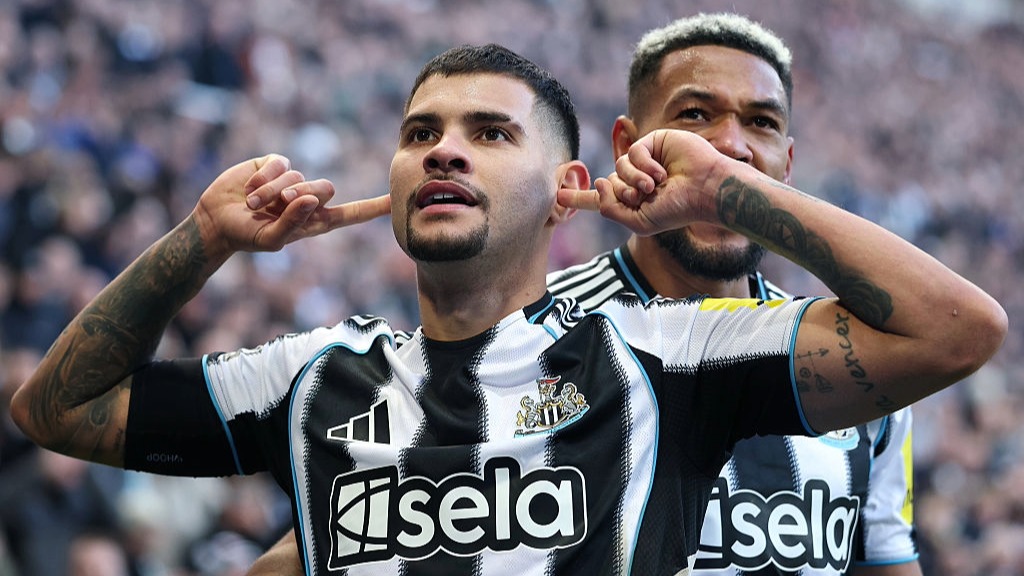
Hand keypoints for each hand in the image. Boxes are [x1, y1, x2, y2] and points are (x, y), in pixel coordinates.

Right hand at [192, 154, 390, 260]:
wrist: (216, 220)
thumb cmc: (245, 236)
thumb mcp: (270, 239)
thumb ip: (293, 223)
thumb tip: (312, 201)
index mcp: (315, 221)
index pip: (351, 214)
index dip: (374, 207)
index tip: (397, 200)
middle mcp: (307, 199)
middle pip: (326, 188)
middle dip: (298, 197)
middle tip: (276, 207)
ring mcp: (292, 180)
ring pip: (298, 176)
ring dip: (272, 192)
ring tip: (254, 204)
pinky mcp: (274, 164)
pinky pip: (280, 163)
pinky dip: (264, 177)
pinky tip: (249, 188)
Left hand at [558, 129, 725, 234]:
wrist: (705, 191)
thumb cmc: (678, 209)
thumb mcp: (639, 222)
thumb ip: (612, 210)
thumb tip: (599, 182)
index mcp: (632, 201)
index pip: (600, 200)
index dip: (579, 198)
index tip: (558, 198)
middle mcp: (635, 180)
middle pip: (608, 184)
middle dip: (623, 192)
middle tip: (645, 196)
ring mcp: (644, 162)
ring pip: (617, 168)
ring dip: (634, 180)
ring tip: (654, 187)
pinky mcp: (652, 143)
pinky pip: (632, 152)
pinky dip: (643, 166)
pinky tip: (661, 173)